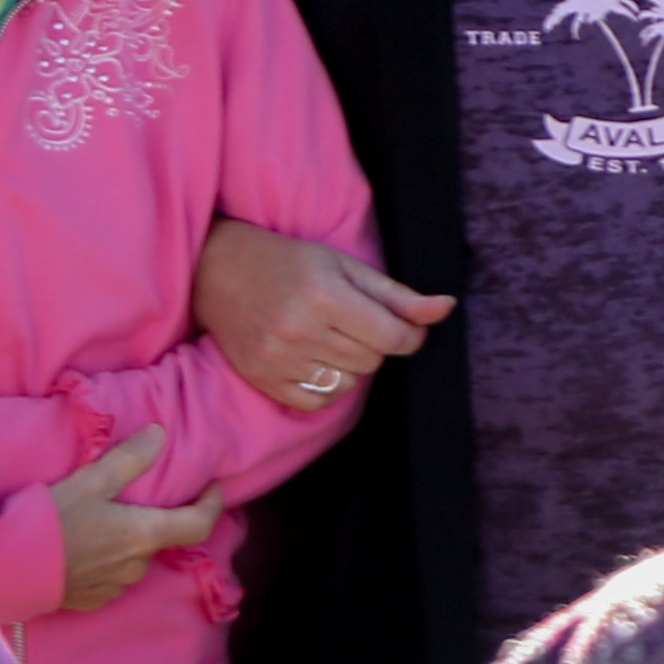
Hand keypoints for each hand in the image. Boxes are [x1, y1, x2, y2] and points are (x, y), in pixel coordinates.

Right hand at [49, 429, 220, 617]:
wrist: (4, 569)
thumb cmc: (47, 522)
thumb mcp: (89, 482)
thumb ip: (129, 459)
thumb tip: (161, 434)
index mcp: (143, 535)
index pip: (199, 524)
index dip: (212, 504)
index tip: (213, 487)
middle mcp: (136, 566)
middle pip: (162, 539)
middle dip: (159, 518)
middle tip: (141, 497)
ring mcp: (114, 587)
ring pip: (136, 558)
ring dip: (130, 540)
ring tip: (106, 519)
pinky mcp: (91, 600)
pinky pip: (113, 576)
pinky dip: (109, 560)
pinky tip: (86, 546)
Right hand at [190, 222, 449, 404]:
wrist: (217, 269)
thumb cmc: (289, 262)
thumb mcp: (346, 266)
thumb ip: (397, 294)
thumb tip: (446, 308)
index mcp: (325, 296)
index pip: (393, 337)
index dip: (409, 335)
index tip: (402, 326)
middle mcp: (299, 330)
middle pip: (372, 360)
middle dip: (372, 343)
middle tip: (349, 320)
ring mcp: (277, 358)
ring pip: (348, 384)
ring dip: (349, 365)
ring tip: (328, 337)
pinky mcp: (260, 378)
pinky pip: (316, 402)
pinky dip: (325, 386)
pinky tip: (314, 359)